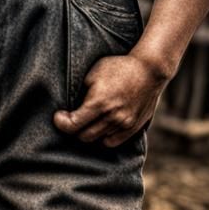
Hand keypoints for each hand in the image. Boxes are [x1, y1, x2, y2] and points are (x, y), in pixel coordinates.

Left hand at [52, 52, 166, 147]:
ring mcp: (123, 124)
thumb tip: (71, 105)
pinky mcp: (132, 128)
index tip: (58, 117)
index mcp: (99, 102)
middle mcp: (111, 117)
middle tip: (71, 119)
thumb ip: (81, 92)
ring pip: (97, 140)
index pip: (73, 124)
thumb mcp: (94, 73)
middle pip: (84, 136)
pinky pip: (112, 142)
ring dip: (88, 133)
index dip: (61, 123)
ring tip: (86, 122)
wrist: (149, 70)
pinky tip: (100, 126)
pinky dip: (103, 138)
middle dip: (74, 129)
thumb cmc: (119, 67)